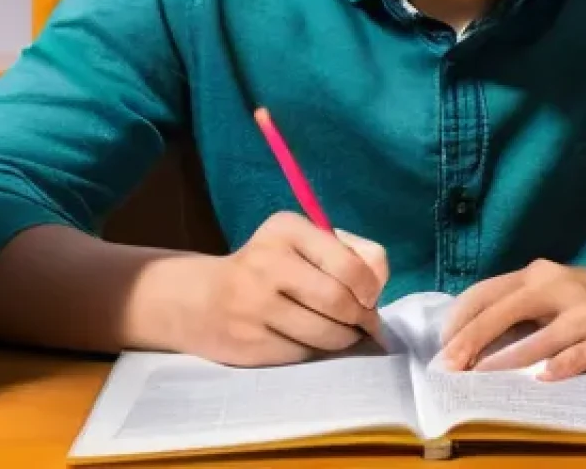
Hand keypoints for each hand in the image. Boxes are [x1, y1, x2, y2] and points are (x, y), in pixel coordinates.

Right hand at [175, 212, 388, 366]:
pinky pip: (303, 354)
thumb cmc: (272, 264)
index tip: (372, 298)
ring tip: (343, 333)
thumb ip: (353, 252)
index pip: (347, 263)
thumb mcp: (307, 241)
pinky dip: (318, 352)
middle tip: (365, 324)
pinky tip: (313, 342)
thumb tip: (380, 286)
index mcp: (287, 230)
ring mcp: (254, 305)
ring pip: (324, 334)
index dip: (370, 287)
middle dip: (361, 318)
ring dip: (345, 339)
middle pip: (338, 301)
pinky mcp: (249, 343)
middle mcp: (267, 263)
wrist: (205, 298)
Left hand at [439, 259, 585, 381]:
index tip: (441, 343)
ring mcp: (585, 312)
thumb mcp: (549, 293)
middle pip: (506, 310)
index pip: (488, 291)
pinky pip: (579, 355)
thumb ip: (516, 308)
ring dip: (507, 358)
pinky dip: (558, 367)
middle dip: (474, 338)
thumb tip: (469, 336)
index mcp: (536, 275)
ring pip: (539, 336)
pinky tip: (541, 379)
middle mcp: (557, 287)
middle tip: (450, 364)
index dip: (461, 317)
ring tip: (481, 375)